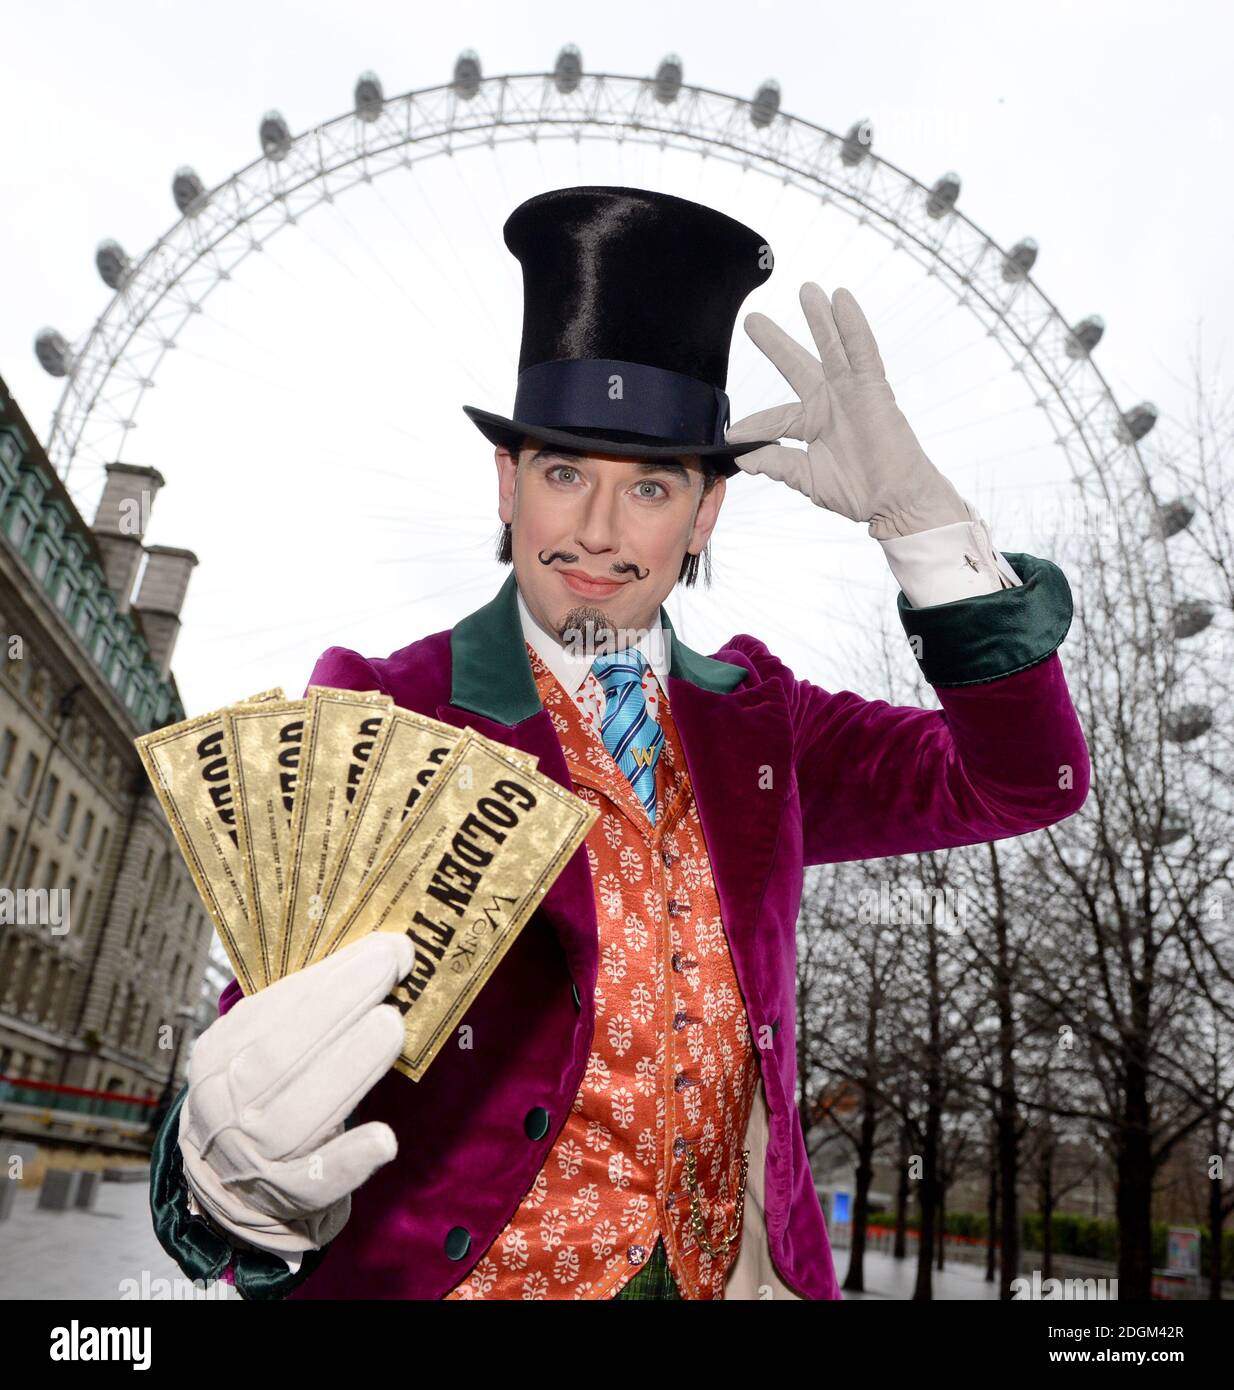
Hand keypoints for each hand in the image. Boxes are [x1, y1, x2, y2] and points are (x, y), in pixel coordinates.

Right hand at [179, 931, 411, 1256]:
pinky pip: (318, 1180)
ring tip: (392, 1025)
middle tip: (391, 968)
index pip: (271, 1010)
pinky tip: (383, 1139)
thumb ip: (304, 1010)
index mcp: (220, 1055)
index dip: (330, 977)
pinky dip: (349, 1159)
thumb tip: (376, 956)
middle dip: (340, 1005)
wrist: (228, 1189)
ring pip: (299, 1115)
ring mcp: (254, 1156)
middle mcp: (227, 1106)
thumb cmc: (261, 1096)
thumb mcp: (259, 1047)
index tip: (383, 948)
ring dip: (349, 1066)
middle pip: (280, 1055)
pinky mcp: (288, 1196)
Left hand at [725, 283, 973, 538]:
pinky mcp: (873, 388)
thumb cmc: (857, 492)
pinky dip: (852, 324)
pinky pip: (862, 350)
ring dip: (818, 318)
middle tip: (752, 319)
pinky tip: (842, 298)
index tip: (731, 434)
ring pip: (830, 348)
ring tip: (806, 290)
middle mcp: (828, 403)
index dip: (753, 427)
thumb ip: (778, 463)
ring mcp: (850, 393)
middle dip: (775, 343)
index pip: (774, 419)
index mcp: (810, 426)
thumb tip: (743, 459)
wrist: (893, 501)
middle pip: (796, 366)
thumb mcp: (808, 478)